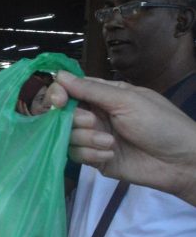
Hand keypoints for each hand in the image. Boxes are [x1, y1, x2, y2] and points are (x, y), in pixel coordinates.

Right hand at [47, 72, 195, 201]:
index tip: (59, 101)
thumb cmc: (160, 124)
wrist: (180, 161)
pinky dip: (91, 155)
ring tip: (111, 144)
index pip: (68, 89)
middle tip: (93, 123)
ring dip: (87, 139)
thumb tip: (60, 75)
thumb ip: (91, 90)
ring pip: (67, 136)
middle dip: (73, 119)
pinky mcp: (93, 158)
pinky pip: (76, 155)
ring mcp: (92, 137)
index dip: (57, 94)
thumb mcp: (127, 100)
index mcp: (103, 95)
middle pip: (61, 114)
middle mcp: (94, 115)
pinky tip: (111, 156)